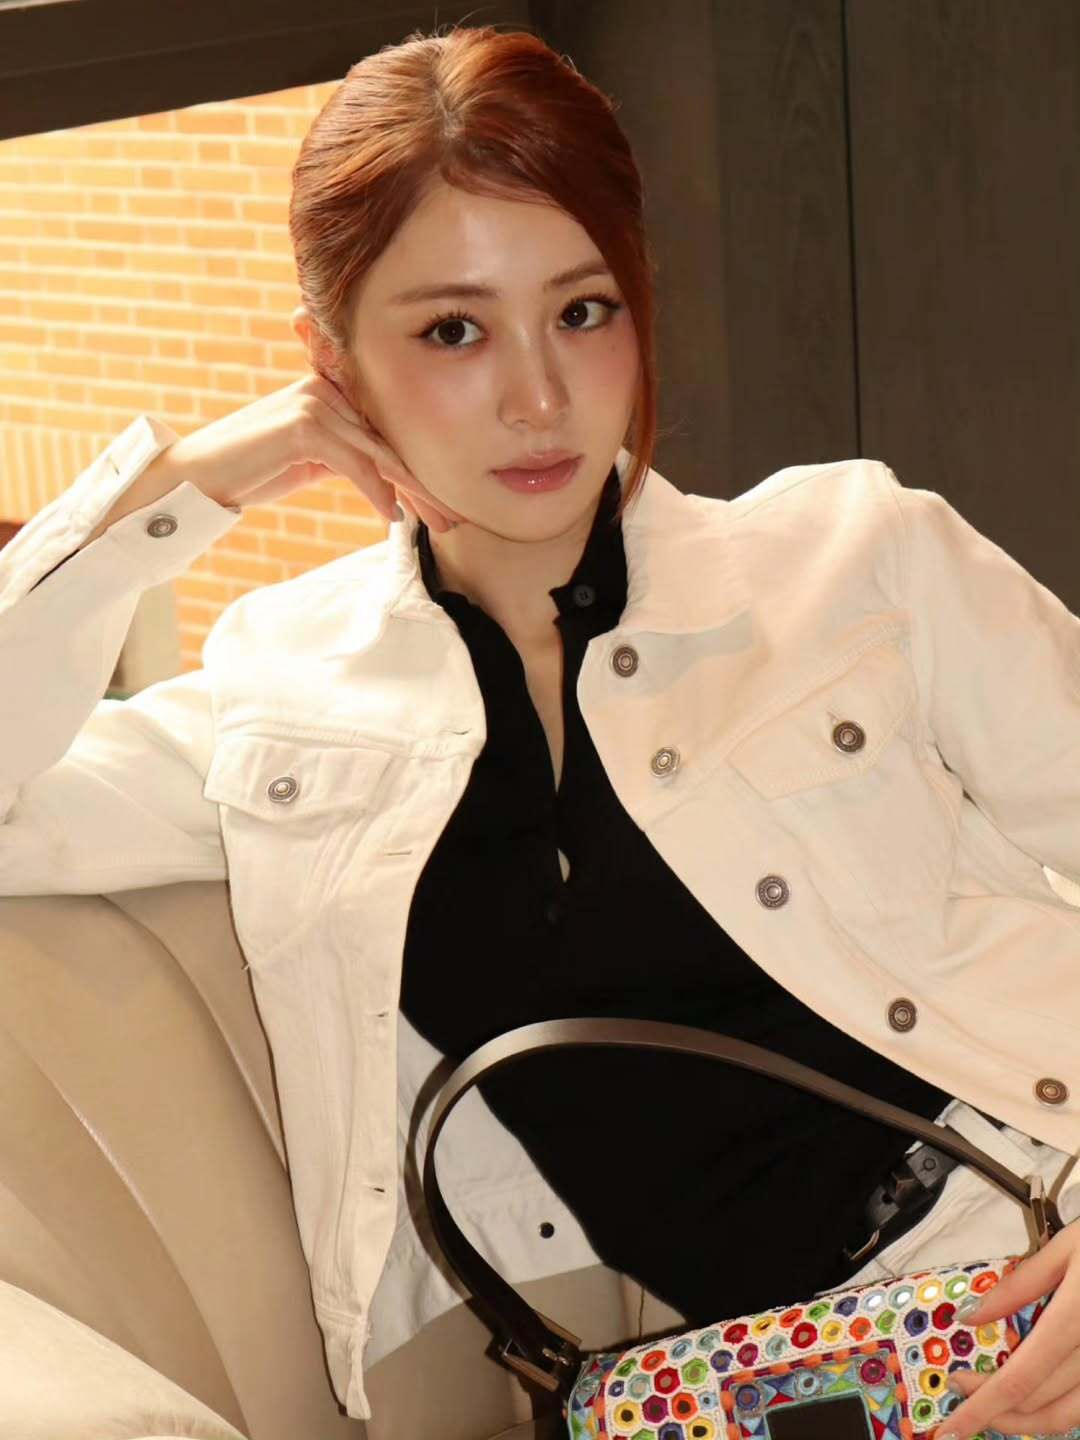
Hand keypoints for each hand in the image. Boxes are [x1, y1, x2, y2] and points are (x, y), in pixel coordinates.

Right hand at [159, 373, 465, 531]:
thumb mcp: (309, 461)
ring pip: (379, 453)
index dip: (417, 469)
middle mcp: (327, 389)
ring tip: (437, 523)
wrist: (197, 478)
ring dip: (412, 492)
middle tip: (454, 516)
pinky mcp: (303, 426)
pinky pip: (354, 463)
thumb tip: (389, 483)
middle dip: (424, 483)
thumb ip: (346, 458)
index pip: (386, 434)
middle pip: (389, 441)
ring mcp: (315, 403)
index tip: (445, 503)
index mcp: (332, 393)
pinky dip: (376, 491)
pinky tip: (392, 516)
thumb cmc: (251, 472)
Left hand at [936, 1220, 1079, 1439]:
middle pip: (1038, 1403)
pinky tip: (1033, 1395)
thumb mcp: (1068, 1247)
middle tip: (960, 1388)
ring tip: (990, 1402)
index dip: (982, 1407)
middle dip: (992, 1408)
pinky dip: (1057, 1409)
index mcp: (1077, 1320)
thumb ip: (1021, 1285)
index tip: (950, 1425)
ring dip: (1024, 1418)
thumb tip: (973, 1317)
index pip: (1020, 1379)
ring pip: (1067, 1416)